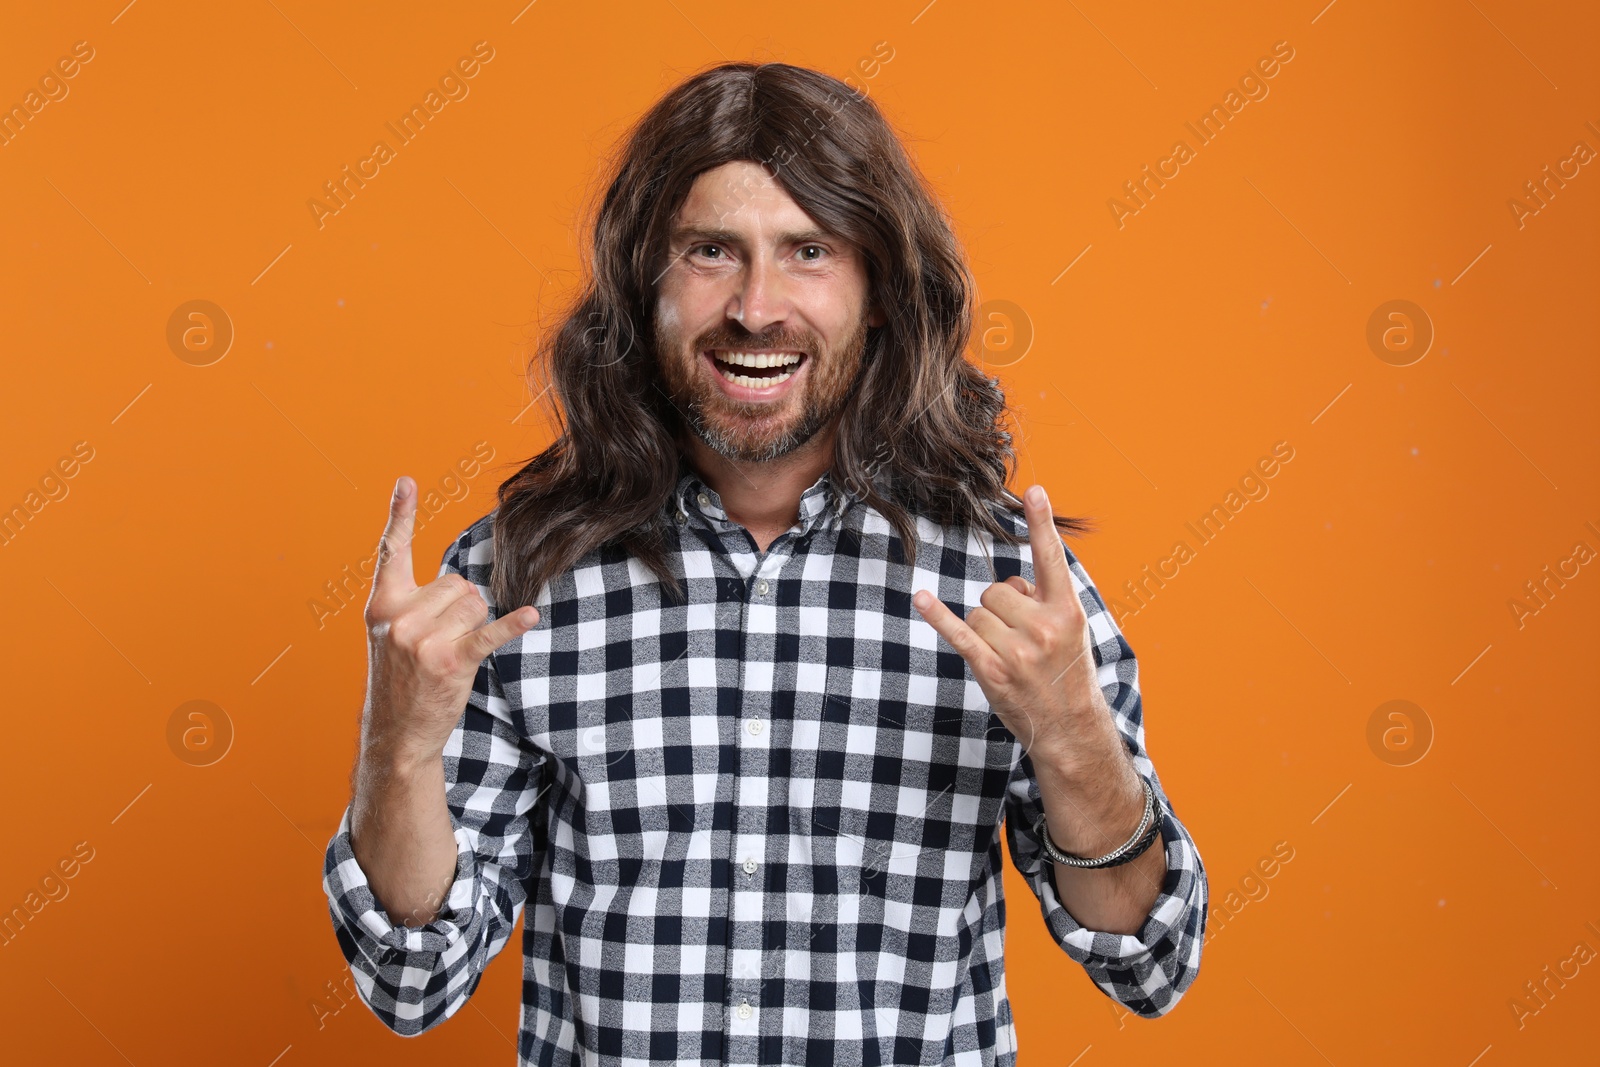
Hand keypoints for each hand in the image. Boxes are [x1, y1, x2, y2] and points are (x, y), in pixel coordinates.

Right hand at [360, 476, 538, 765]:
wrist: (395, 733)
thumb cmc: (399, 680)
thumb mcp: (389, 635)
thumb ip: (411, 602)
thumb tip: (460, 584)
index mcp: (381, 605)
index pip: (390, 551)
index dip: (400, 514)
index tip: (406, 481)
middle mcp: (399, 617)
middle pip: (457, 582)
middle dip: (460, 607)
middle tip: (441, 641)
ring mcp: (423, 639)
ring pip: (475, 603)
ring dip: (474, 625)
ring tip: (451, 653)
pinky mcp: (452, 660)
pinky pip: (489, 633)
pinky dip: (512, 626)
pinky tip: (530, 617)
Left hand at [912, 484, 1102, 766]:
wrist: (1070, 730)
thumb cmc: (1068, 675)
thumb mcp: (1072, 633)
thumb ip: (1044, 601)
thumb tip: (1010, 586)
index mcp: (1068, 612)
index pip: (1052, 559)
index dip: (1042, 524)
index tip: (1033, 490)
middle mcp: (1044, 628)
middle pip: (997, 590)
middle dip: (1002, 608)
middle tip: (1022, 638)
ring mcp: (1017, 651)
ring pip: (979, 611)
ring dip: (987, 628)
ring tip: (1011, 655)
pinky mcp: (992, 670)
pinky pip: (958, 633)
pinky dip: (937, 615)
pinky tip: (921, 598)